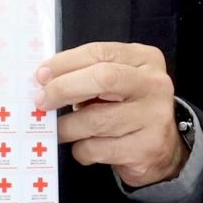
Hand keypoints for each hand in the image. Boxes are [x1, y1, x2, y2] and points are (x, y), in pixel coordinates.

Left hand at [38, 41, 185, 187]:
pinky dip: (82, 150)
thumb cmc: (126, 109)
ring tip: (63, 130)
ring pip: (94, 120)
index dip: (65, 63)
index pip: (100, 53)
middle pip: (102, 78)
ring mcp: (154, 117)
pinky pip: (97, 148)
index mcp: (145, 59)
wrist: (162, 148)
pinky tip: (88, 147)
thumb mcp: (115, 83)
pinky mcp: (146, 147)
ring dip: (68, 128)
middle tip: (41, 101)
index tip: (40, 75)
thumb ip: (86, 75)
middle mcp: (154, 84)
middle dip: (63, 89)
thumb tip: (43, 81)